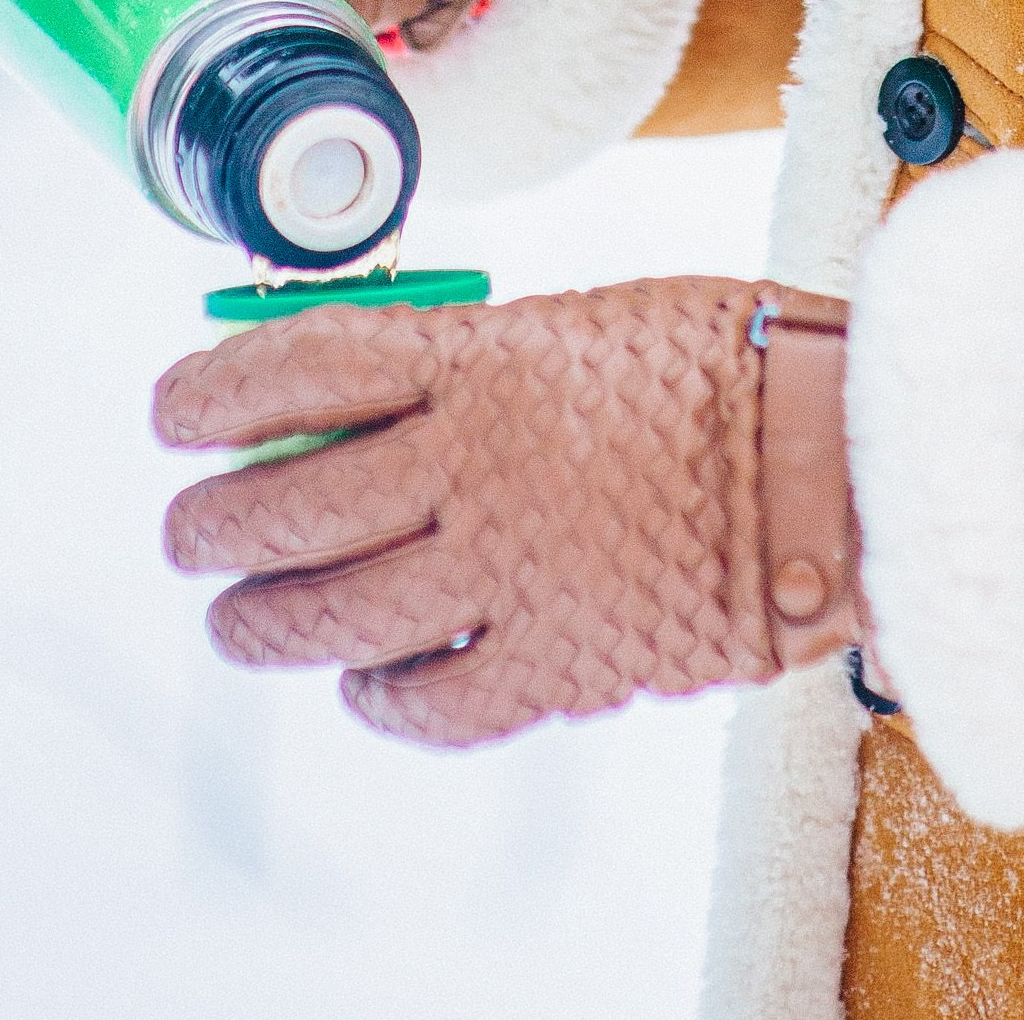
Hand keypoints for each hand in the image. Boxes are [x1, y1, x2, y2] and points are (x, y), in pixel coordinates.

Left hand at [153, 278, 860, 746]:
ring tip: (244, 617)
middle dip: (215, 526)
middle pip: (286, 509)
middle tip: (193, 530)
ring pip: (327, 619)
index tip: (172, 414)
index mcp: (487, 362)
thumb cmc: (735, 363)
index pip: (302, 370)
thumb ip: (482, 359)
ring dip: (263, 621)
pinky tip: (370, 682)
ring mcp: (511, 573)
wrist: (851, 458)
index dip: (214, 393)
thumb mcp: (594, 319)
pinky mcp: (556, 664)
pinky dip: (379, 699)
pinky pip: (425, 704)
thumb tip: (371, 393)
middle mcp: (478, 468)